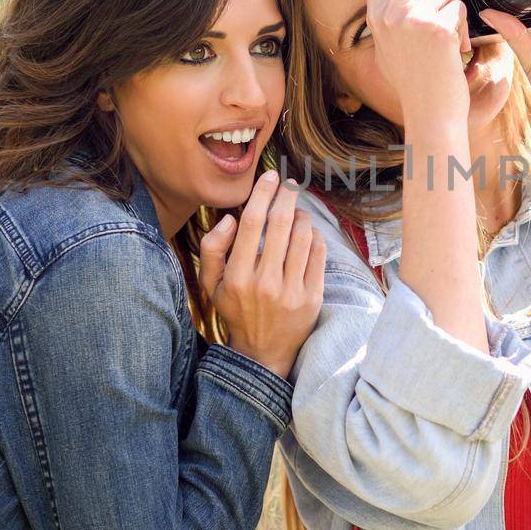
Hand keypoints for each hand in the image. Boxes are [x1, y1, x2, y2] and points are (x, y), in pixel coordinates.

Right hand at [198, 171, 325, 378]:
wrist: (262, 352)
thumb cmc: (236, 310)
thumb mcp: (211, 284)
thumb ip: (213, 248)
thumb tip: (230, 218)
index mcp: (238, 276)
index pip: (253, 223)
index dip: (263, 194)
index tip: (270, 177)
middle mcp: (265, 283)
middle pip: (281, 224)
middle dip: (287, 196)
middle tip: (290, 183)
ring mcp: (292, 291)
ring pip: (303, 237)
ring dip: (302, 215)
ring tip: (296, 211)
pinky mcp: (313, 297)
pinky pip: (319, 254)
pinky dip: (315, 236)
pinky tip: (308, 233)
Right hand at [363, 0, 471, 120]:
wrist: (430, 113)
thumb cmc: (416, 84)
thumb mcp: (390, 47)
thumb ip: (393, 16)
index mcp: (376, 17)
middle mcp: (390, 15)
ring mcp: (413, 20)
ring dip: (454, 7)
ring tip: (449, 37)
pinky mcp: (437, 29)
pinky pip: (459, 9)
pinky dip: (462, 28)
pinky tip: (455, 51)